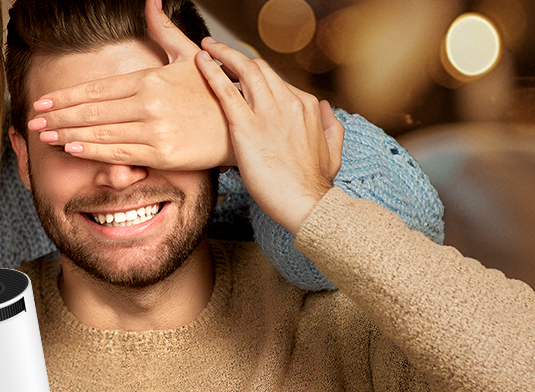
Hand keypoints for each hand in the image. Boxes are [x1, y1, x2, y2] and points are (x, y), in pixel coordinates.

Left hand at [27, 0, 232, 168]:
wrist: (244, 125)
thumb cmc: (215, 91)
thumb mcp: (190, 55)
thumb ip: (163, 30)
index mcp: (150, 79)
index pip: (97, 88)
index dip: (66, 96)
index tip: (43, 101)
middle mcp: (149, 103)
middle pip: (92, 110)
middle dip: (58, 116)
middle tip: (34, 120)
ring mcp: (155, 130)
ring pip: (100, 132)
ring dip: (68, 135)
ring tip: (45, 136)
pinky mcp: (163, 154)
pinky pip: (119, 153)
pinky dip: (93, 151)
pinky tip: (72, 149)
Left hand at [194, 38, 343, 235]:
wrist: (305, 202)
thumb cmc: (315, 183)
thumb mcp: (333, 150)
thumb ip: (331, 125)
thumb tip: (325, 107)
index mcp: (305, 105)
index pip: (277, 80)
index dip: (258, 77)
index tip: (241, 75)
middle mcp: (288, 101)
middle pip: (259, 67)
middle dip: (237, 56)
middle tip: (218, 49)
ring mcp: (267, 112)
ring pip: (244, 69)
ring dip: (223, 53)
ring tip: (207, 47)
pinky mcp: (247, 126)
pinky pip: (227, 89)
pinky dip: (212, 71)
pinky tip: (200, 61)